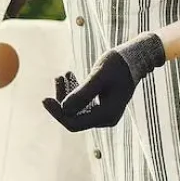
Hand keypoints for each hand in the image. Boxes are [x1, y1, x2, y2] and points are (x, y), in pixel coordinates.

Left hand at [43, 33, 166, 131]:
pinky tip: (70, 76)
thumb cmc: (119, 64)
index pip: (74, 123)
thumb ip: (83, 93)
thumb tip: (64, 108)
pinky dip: (74, 91)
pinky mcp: (102, 106)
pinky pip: (82, 103)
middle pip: (73, 117)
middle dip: (62, 99)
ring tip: (63, 75)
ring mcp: (104, 113)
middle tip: (58, 77)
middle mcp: (106, 118)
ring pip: (76, 110)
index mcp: (107, 115)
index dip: (57, 113)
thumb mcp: (99, 76)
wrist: (135, 57)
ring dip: (67, 93)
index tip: (44, 99)